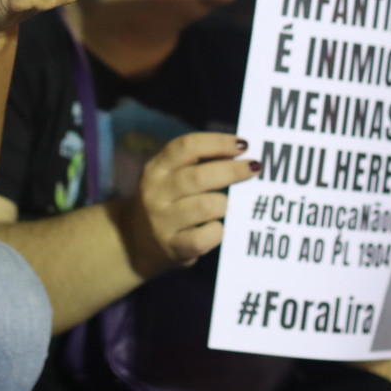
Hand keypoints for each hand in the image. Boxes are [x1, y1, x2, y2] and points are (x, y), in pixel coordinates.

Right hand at [114, 132, 258, 276]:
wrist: (136, 243)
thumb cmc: (168, 202)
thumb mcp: (170, 177)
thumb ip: (198, 164)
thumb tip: (240, 152)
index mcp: (156, 168)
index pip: (187, 146)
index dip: (218, 142)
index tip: (243, 144)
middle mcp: (155, 192)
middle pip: (199, 176)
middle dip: (232, 170)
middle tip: (254, 168)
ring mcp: (162, 222)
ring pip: (205, 206)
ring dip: (225, 204)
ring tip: (229, 204)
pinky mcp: (172, 247)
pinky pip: (203, 238)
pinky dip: (217, 231)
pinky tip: (217, 227)